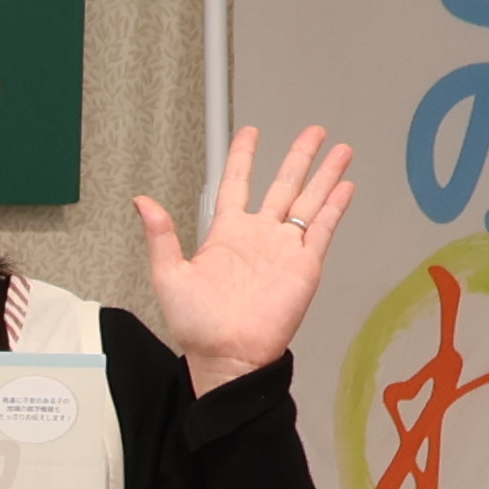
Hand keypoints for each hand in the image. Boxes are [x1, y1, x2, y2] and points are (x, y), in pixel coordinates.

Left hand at [138, 121, 355, 388]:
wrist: (227, 356)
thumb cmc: (198, 326)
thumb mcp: (169, 276)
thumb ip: (160, 236)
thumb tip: (143, 202)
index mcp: (226, 235)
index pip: (236, 184)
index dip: (243, 157)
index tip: (250, 133)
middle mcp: (259, 236)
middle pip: (284, 184)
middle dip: (299, 156)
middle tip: (314, 132)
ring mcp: (284, 249)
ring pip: (309, 200)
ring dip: (325, 174)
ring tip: (341, 150)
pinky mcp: (304, 265)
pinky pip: (322, 229)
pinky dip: (335, 207)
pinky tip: (345, 187)